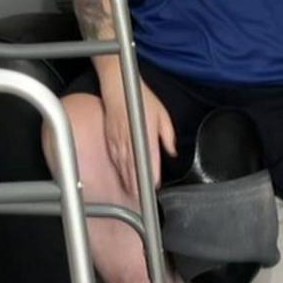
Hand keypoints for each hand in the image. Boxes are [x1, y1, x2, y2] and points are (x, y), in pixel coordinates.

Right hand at [102, 82, 176, 198]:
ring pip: (123, 163)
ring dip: (128, 178)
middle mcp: (131, 138)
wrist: (119, 86)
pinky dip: (119, 168)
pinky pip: (115, 156)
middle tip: (142, 196)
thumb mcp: (162, 114)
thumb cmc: (141, 98)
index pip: (150, 158)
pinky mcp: (111, 137)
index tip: (155, 184)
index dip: (152, 173)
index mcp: (146, 132)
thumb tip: (172, 151)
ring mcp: (119, 138)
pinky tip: (121, 175)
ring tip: (132, 191)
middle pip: (134, 165)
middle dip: (138, 182)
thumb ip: (168, 135)